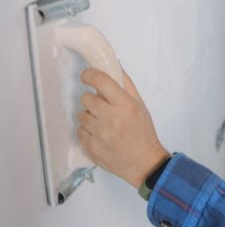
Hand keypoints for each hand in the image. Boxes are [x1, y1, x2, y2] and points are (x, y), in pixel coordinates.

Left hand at [77, 68, 170, 187]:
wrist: (144, 162)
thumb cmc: (143, 131)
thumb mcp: (140, 105)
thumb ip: (127, 85)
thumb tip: (114, 65)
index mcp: (125, 104)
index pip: (100, 81)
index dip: (89, 75)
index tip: (87, 76)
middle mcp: (111, 117)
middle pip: (86, 98)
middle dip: (92, 100)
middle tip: (101, 106)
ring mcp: (100, 133)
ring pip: (81, 115)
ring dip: (89, 116)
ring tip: (102, 123)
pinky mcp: (91, 147)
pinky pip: (79, 131)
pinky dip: (87, 131)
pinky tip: (99, 134)